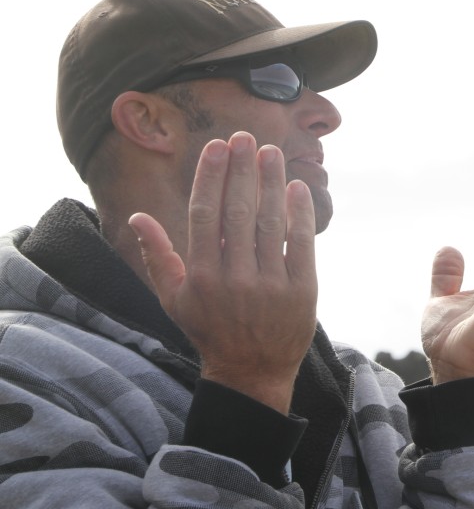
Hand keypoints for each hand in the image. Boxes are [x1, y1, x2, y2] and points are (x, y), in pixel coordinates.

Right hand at [128, 132, 317, 413]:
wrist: (253, 372)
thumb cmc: (210, 330)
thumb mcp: (175, 298)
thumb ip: (157, 256)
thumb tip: (137, 216)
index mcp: (201, 276)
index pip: (205, 214)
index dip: (212, 176)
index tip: (218, 146)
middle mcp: (234, 278)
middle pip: (238, 212)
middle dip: (242, 170)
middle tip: (246, 137)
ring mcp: (270, 285)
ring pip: (270, 223)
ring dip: (271, 183)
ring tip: (271, 152)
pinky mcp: (301, 291)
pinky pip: (301, 244)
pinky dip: (300, 214)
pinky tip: (297, 187)